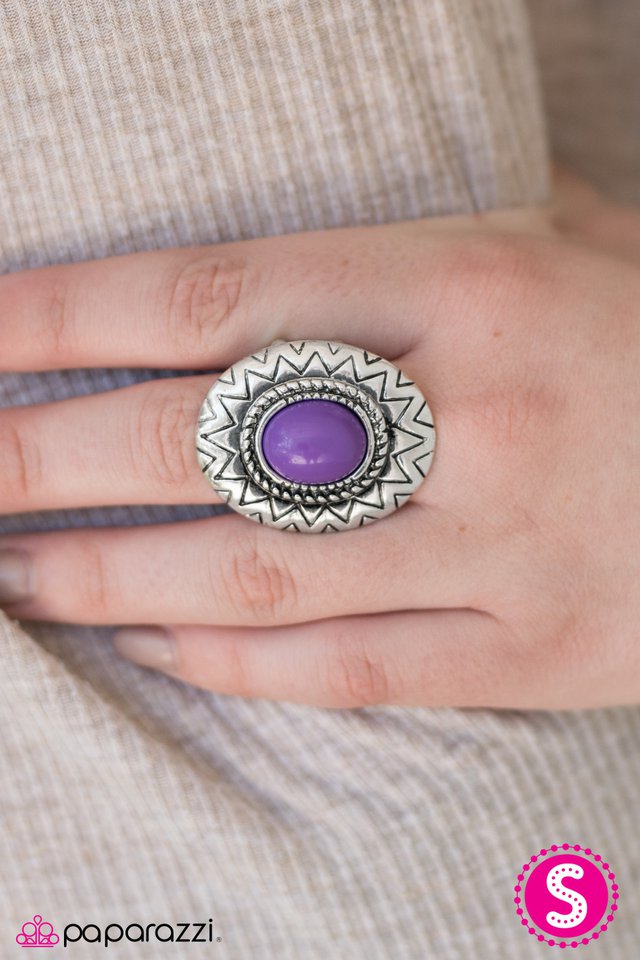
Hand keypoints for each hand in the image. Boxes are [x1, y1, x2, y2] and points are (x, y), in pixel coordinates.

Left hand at [1, 175, 638, 709]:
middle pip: (206, 446)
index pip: (216, 296)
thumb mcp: (566, 241)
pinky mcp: (534, 655)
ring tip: (15, 573)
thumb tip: (264, 274)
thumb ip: (421, 254)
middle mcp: (478, 422)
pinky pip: (347, 669)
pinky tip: (153, 642)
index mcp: (478, 288)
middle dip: (47, 459)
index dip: (69, 314)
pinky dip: (231, 663)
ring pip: (259, 578)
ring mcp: (504, 552)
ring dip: (111, 580)